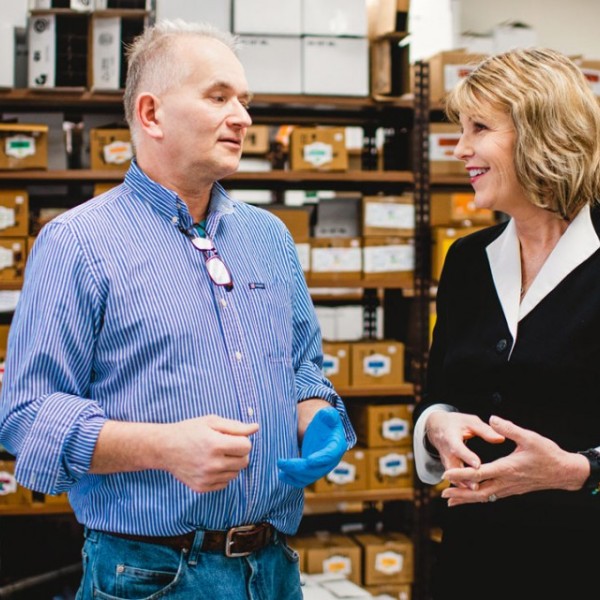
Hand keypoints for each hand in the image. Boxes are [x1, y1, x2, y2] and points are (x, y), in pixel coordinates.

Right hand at [165, 415, 258, 492]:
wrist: (164, 448)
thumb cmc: (189, 431)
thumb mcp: (211, 421)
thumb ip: (236, 426)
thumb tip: (255, 428)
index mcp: (216, 445)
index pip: (246, 447)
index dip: (242, 441)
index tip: (231, 438)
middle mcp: (212, 464)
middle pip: (244, 462)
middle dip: (239, 453)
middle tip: (225, 446)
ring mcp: (207, 478)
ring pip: (235, 473)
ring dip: (231, 464)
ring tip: (216, 455)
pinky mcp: (202, 488)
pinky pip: (225, 483)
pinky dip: (222, 475)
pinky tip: (209, 465)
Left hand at [277, 406, 346, 487]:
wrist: (321, 429)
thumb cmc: (324, 421)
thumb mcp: (327, 415)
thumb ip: (329, 414)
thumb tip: (328, 414)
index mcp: (336, 446)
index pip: (329, 456)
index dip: (320, 459)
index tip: (308, 460)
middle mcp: (330, 461)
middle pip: (316, 470)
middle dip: (299, 468)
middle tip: (282, 462)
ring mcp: (321, 468)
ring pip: (308, 477)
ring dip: (293, 474)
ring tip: (280, 465)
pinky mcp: (312, 471)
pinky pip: (303, 480)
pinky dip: (293, 480)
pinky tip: (282, 475)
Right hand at [426, 410, 504, 488]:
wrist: (437, 427)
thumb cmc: (457, 423)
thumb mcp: (470, 422)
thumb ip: (485, 430)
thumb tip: (501, 439)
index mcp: (450, 436)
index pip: (458, 448)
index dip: (466, 456)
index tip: (477, 464)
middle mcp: (445, 450)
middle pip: (452, 466)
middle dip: (462, 478)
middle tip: (475, 487)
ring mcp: (445, 460)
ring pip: (452, 476)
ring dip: (462, 485)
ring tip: (476, 494)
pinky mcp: (448, 467)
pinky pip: (454, 478)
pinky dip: (462, 486)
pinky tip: (474, 495)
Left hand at [441, 415, 586, 505]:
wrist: (564, 471)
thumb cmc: (547, 453)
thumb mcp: (529, 437)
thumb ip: (508, 429)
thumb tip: (492, 419)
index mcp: (507, 468)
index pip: (479, 473)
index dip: (461, 474)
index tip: (446, 475)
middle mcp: (506, 481)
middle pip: (478, 491)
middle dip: (459, 493)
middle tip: (442, 493)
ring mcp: (510, 488)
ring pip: (485, 497)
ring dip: (467, 498)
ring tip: (450, 500)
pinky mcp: (513, 489)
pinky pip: (492, 496)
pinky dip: (479, 497)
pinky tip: (472, 497)